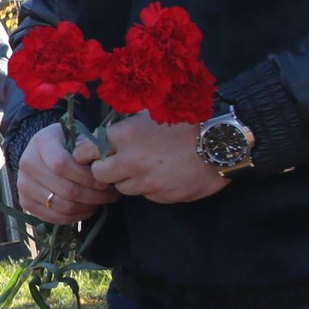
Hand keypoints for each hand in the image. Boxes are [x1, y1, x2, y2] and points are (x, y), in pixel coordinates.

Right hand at [16, 122, 115, 223]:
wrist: (41, 152)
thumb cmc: (64, 143)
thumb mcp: (75, 136)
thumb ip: (88, 149)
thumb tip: (105, 166)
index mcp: (41, 143)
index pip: (63, 165)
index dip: (87, 177)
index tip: (106, 181)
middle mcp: (27, 164)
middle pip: (65, 189)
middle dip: (94, 196)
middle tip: (111, 195)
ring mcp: (23, 185)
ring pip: (61, 206)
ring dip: (87, 208)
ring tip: (101, 202)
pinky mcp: (25, 202)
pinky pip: (53, 217)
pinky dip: (74, 217)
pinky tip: (87, 209)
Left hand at [81, 111, 227, 203]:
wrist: (223, 141)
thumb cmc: (187, 119)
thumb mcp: (152, 111)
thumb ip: (127, 123)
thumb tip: (107, 130)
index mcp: (124, 135)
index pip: (86, 150)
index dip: (85, 152)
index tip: (88, 152)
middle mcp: (131, 162)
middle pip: (99, 175)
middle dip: (103, 169)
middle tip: (113, 162)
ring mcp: (147, 182)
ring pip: (122, 188)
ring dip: (127, 179)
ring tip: (143, 167)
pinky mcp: (163, 197)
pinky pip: (146, 195)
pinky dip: (149, 188)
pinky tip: (162, 175)